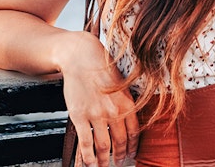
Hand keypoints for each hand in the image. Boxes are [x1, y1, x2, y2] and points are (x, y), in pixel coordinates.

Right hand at [60, 32, 139, 166]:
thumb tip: (127, 119)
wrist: (82, 58)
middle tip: (119, 163)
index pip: (134, 132)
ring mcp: (97, 115)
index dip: (133, 146)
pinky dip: (87, 157)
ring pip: (103, 146)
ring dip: (103, 160)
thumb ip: (124, 103)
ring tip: (102, 166)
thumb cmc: (101, 69)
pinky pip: (86, 143)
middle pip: (120, 142)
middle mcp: (115, 111)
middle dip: (120, 156)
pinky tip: (88, 163)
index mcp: (127, 103)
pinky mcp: (80, 116)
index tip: (132, 154)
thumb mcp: (121, 85)